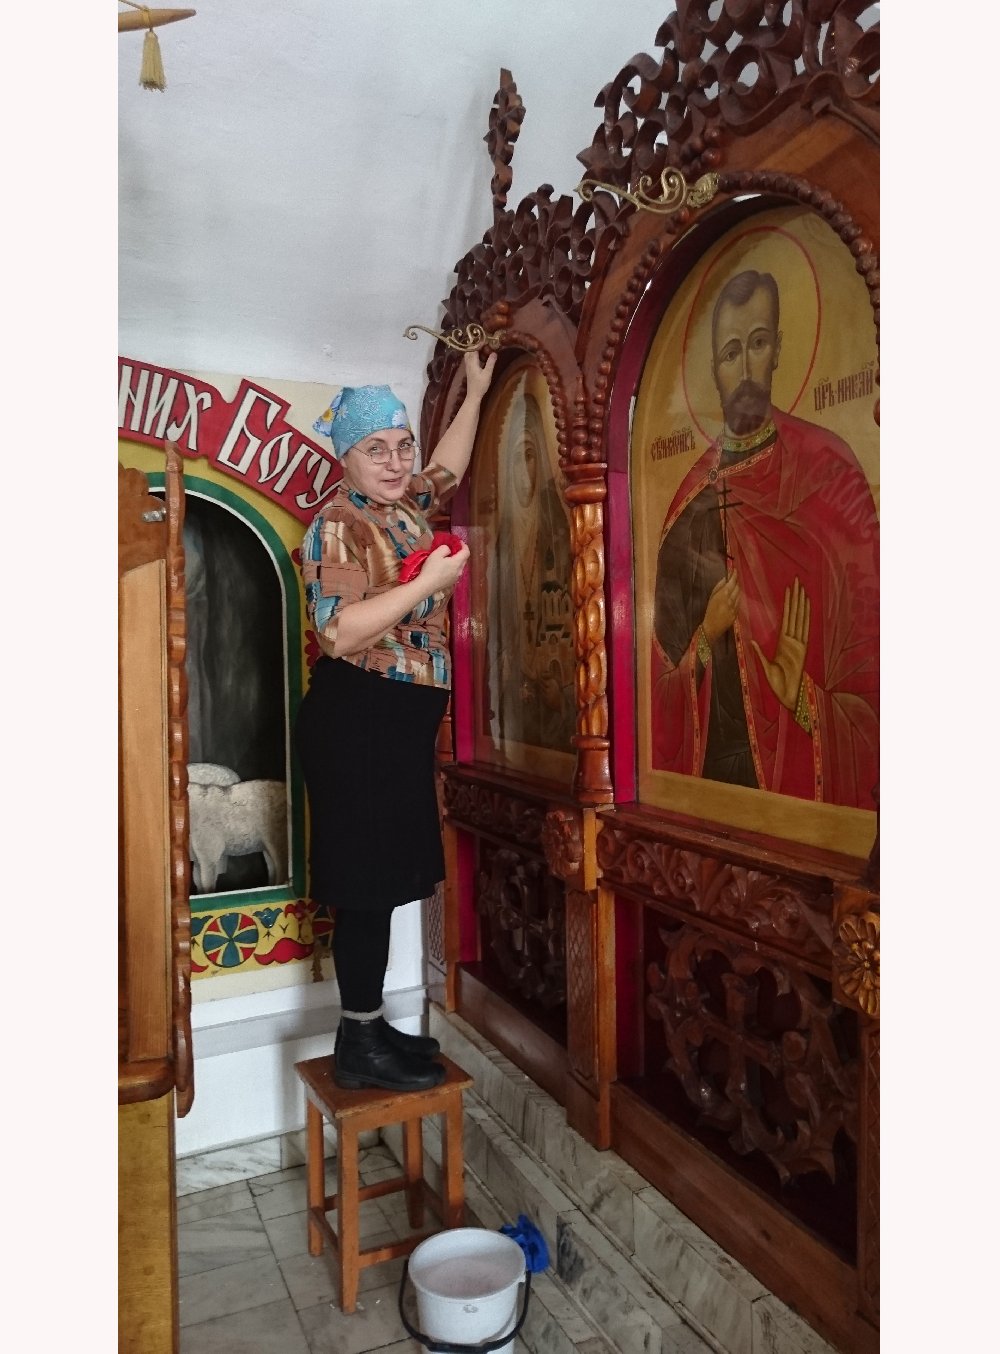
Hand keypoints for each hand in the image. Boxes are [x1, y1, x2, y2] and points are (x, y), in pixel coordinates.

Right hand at [414, 540, 470, 594]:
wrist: (426, 586)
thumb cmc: (431, 568)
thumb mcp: (437, 553)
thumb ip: (445, 548)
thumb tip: (449, 550)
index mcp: (458, 562)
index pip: (466, 552)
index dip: (464, 545)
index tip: (458, 541)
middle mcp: (460, 571)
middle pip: (464, 560)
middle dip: (460, 553)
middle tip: (452, 548)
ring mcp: (456, 578)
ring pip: (459, 567)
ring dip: (456, 561)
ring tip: (448, 558)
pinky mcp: (451, 583)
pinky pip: (455, 573)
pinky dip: (453, 568)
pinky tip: (445, 568)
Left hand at [464, 348, 496, 401]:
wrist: (473, 395)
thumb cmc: (480, 385)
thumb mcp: (487, 374)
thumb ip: (490, 363)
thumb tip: (494, 353)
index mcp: (472, 362)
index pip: (474, 348)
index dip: (479, 343)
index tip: (486, 339)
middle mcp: (468, 362)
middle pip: (470, 349)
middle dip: (476, 344)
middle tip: (485, 343)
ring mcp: (468, 365)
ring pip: (469, 353)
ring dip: (475, 349)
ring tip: (483, 348)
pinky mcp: (469, 369)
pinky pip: (470, 358)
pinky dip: (474, 354)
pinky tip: (481, 356)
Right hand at [701, 569, 740, 643]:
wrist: (712, 628)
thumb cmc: (709, 612)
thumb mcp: (711, 597)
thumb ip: (719, 587)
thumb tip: (725, 578)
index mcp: (723, 594)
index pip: (732, 581)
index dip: (734, 575)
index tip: (735, 570)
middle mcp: (731, 599)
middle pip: (737, 587)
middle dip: (736, 582)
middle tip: (733, 578)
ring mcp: (735, 606)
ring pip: (739, 594)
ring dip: (737, 589)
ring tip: (733, 587)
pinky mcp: (737, 612)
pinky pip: (739, 602)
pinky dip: (737, 598)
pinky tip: (733, 598)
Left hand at [751, 577, 809, 710]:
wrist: (788, 694)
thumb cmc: (777, 684)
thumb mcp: (765, 666)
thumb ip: (759, 654)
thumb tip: (750, 642)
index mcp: (783, 643)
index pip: (786, 618)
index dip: (788, 604)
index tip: (788, 590)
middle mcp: (792, 640)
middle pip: (794, 614)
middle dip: (796, 598)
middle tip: (796, 581)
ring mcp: (799, 643)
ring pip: (800, 618)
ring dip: (801, 603)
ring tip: (801, 588)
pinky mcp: (803, 648)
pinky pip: (804, 629)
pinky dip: (806, 616)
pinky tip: (806, 604)